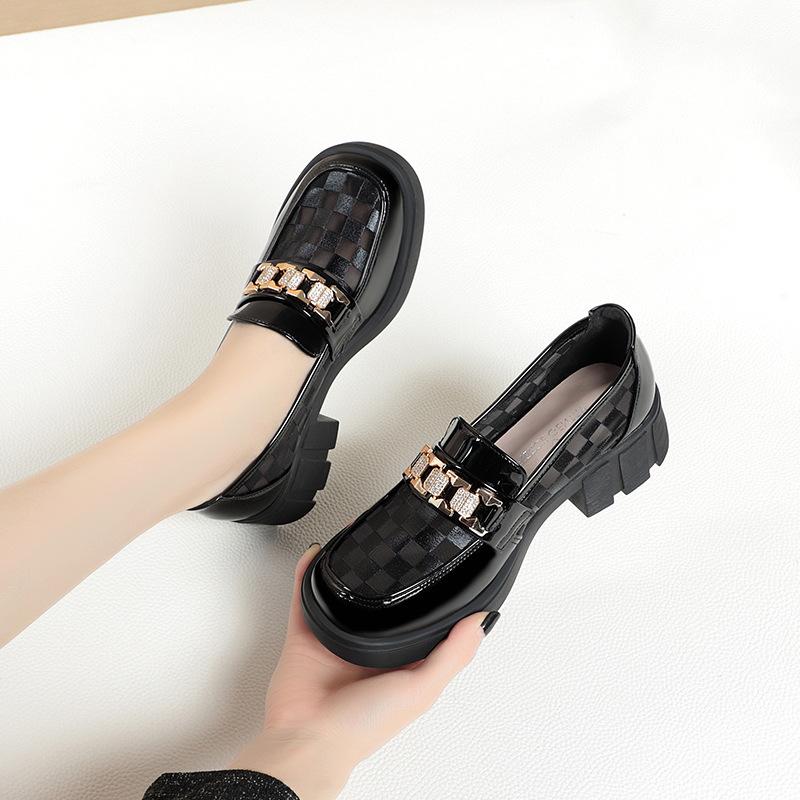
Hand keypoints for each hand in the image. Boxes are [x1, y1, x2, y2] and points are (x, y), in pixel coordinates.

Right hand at [231, 544, 495, 798]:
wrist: (308, 737)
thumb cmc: (364, 726)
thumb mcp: (421, 690)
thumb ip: (452, 655)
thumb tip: (481, 620)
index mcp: (402, 661)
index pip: (424, 622)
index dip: (435, 598)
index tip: (447, 567)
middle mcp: (372, 646)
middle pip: (385, 602)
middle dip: (390, 573)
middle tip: (399, 540)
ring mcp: (339, 636)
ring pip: (347, 591)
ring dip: (352, 566)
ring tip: (362, 538)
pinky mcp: (309, 632)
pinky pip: (308, 595)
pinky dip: (310, 573)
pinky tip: (318, 554)